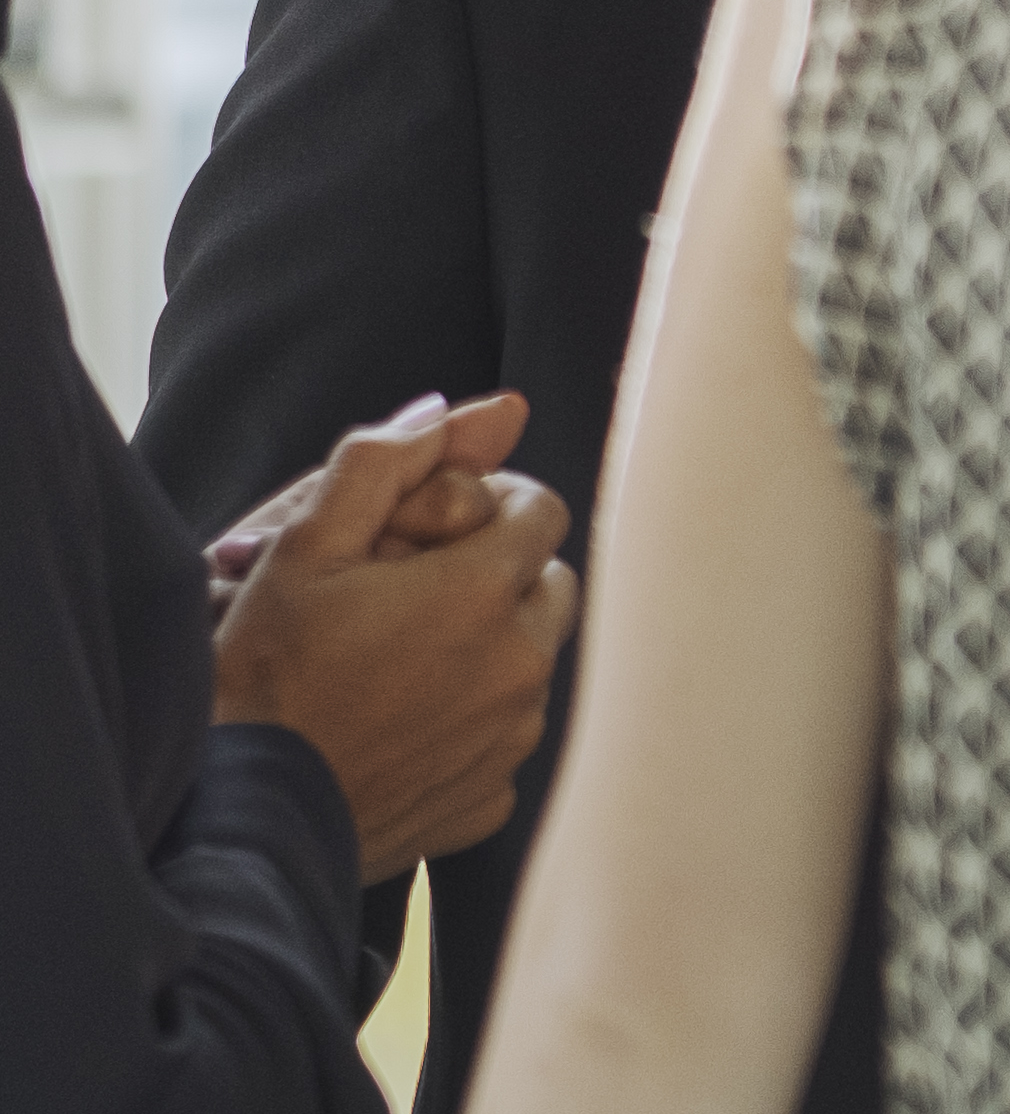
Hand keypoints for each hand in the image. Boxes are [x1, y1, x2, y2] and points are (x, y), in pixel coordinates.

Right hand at [213, 393, 583, 882]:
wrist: (238, 820)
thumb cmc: (261, 676)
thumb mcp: (301, 548)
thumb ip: (386, 461)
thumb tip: (476, 410)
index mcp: (482, 592)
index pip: (543, 509)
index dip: (492, 505)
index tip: (434, 528)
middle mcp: (519, 664)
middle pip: (550, 582)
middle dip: (499, 573)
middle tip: (417, 591)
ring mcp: (511, 737)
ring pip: (534, 658)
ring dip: (490, 645)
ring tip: (403, 658)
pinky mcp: (490, 798)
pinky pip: (506, 735)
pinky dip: (472, 721)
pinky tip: (403, 724)